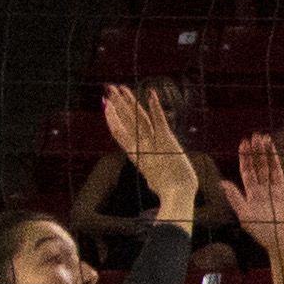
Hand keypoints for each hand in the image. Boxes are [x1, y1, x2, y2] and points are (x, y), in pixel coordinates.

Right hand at [101, 82, 200, 224]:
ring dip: (129, 102)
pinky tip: (151, 94)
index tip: (106, 107)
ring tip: (120, 88)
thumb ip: (151, 176)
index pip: (120, 133)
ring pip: (138, 118)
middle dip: (117, 105)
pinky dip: (155, 107)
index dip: (112, 119)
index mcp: (137, 155)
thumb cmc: (170, 191)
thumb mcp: (155, 181)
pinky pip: (159, 120)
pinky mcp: (167, 140)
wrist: (177, 195)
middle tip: (108, 89)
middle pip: (126, 122)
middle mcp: (141, 147)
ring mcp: (153, 143)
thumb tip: (151, 182)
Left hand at [227, 133, 283, 268]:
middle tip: (256, 136)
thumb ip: (235, 198)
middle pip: (262, 167)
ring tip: (268, 139)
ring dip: (273, 154)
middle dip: (258, 152)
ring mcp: (283, 192)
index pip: (248, 172)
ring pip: (277, 168)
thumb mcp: (245, 216)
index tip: (243, 144)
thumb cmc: (265, 234)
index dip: (245, 158)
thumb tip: (222, 182)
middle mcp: (268, 191)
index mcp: (253, 195)